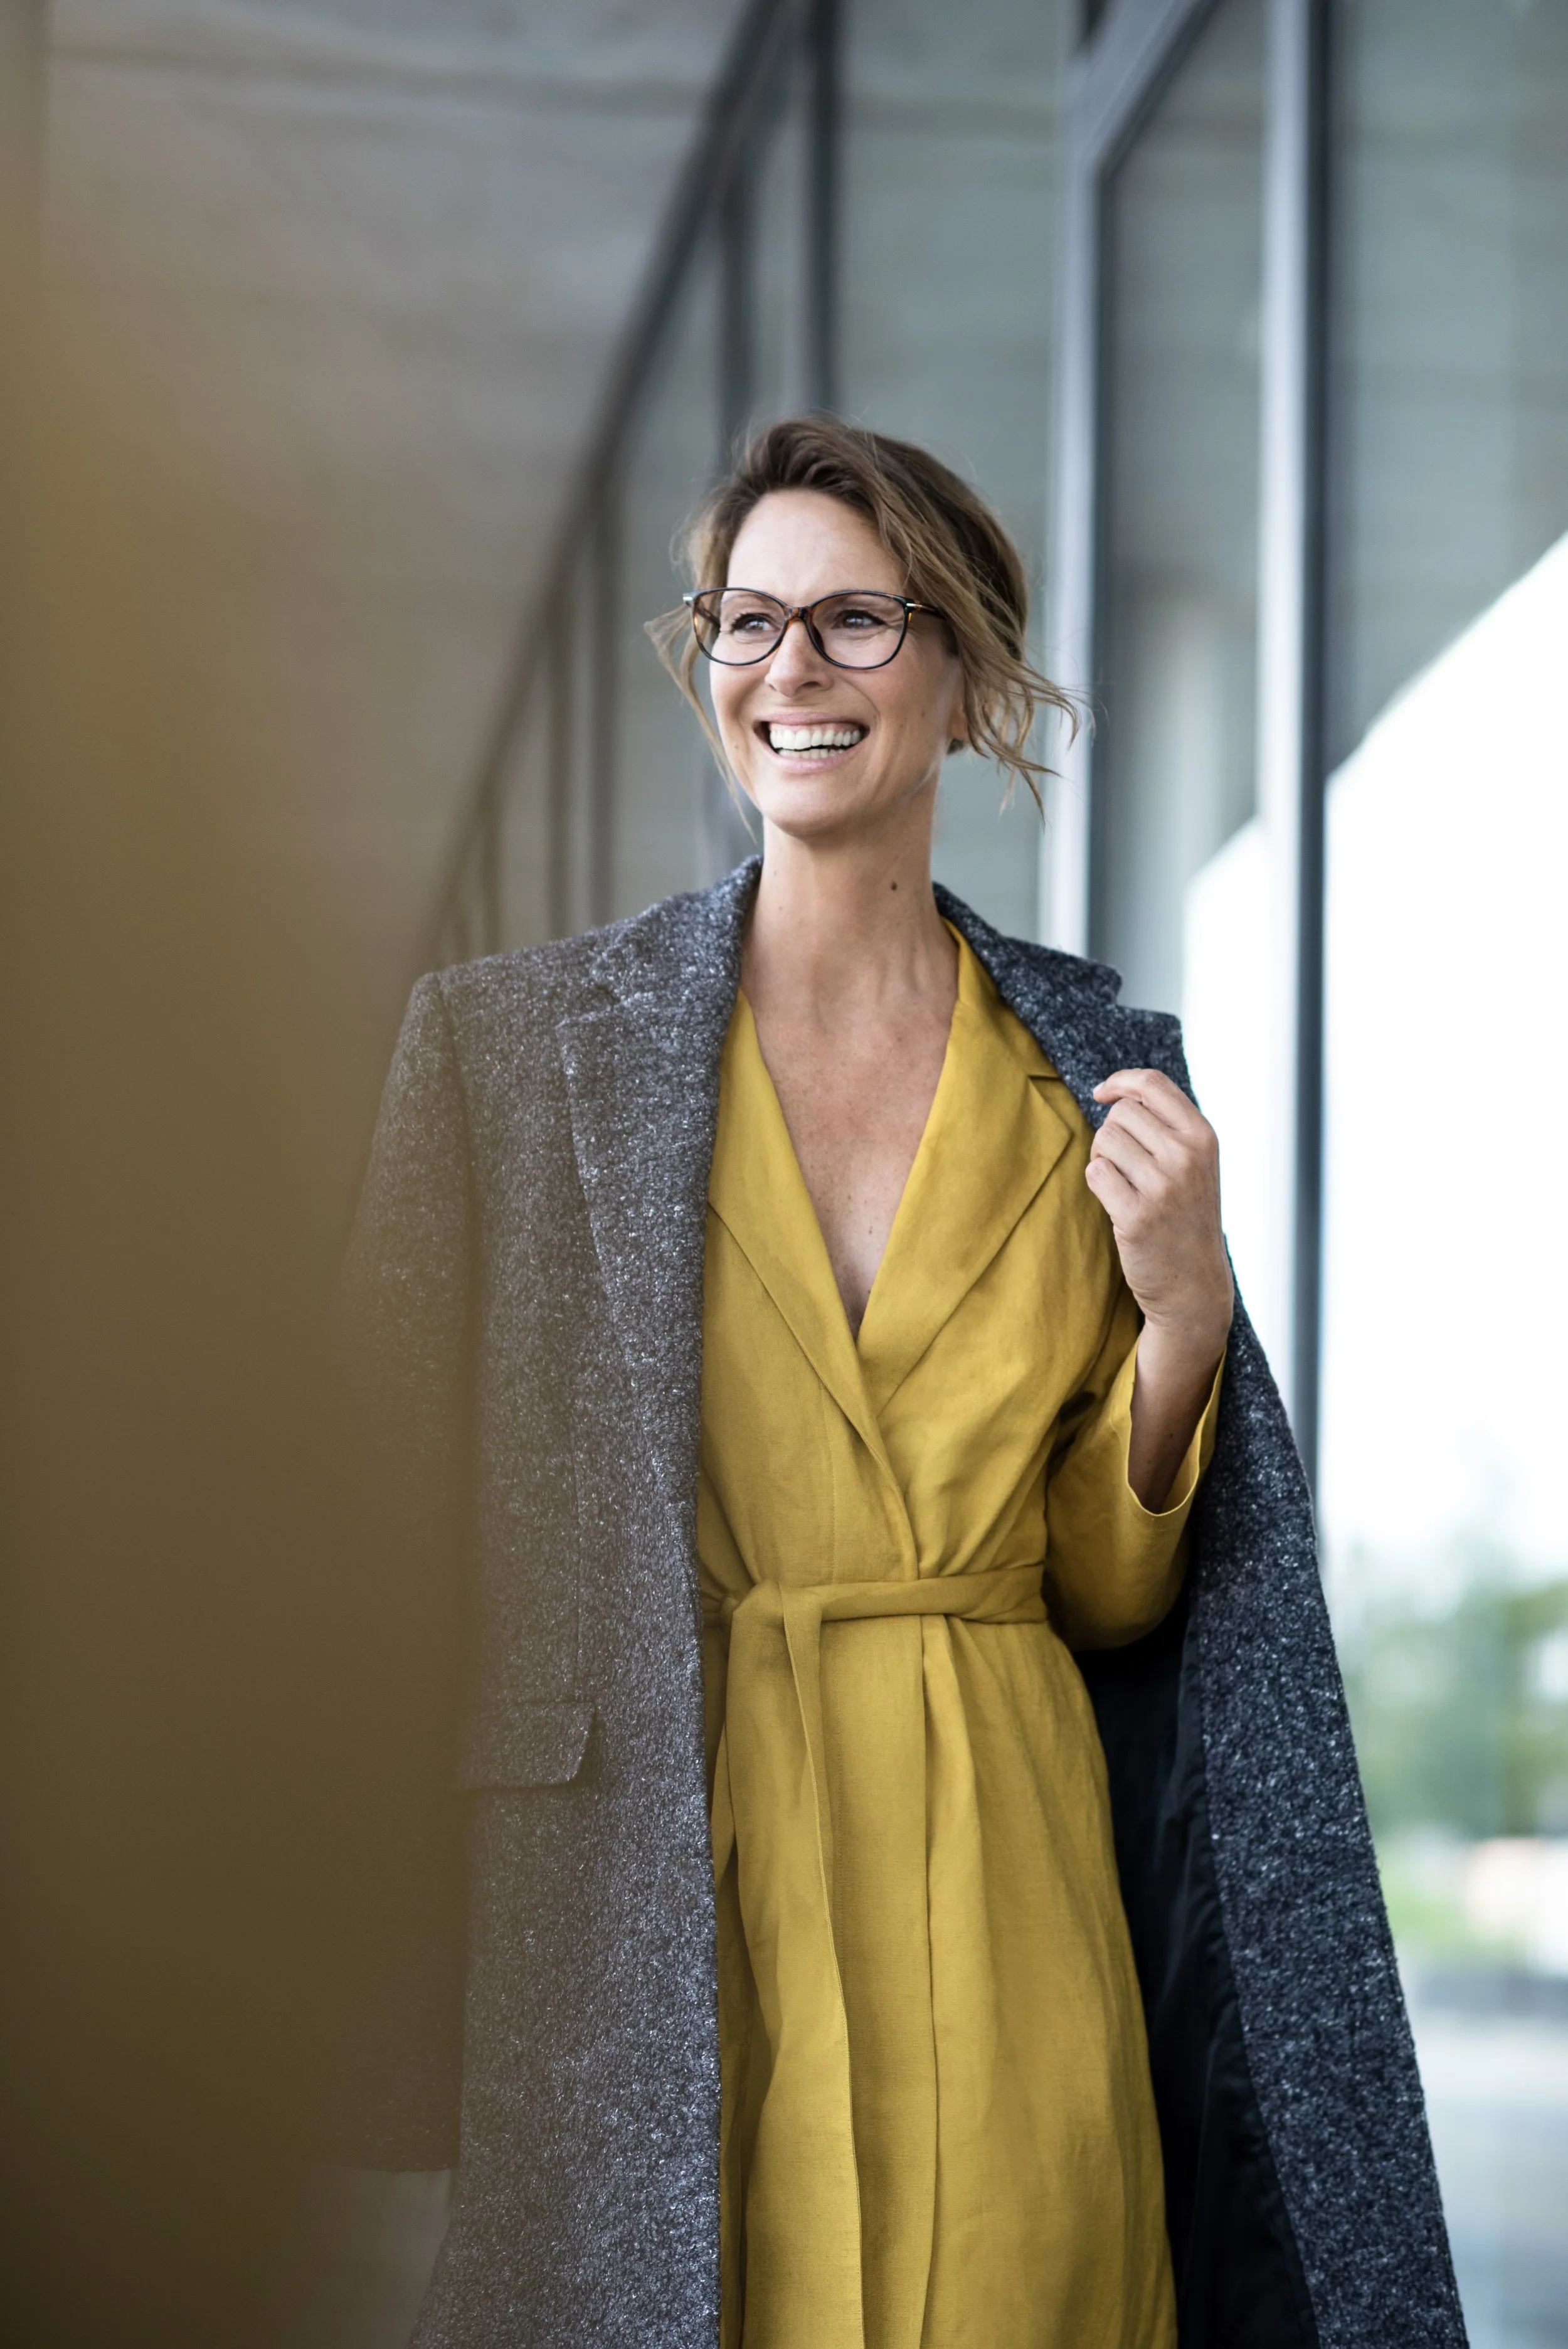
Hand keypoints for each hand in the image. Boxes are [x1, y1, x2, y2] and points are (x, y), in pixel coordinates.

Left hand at [1085, 1068, 1233, 1508]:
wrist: (1194, 1287)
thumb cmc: (1187, 1219)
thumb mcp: (1195, 1165)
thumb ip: (1167, 1127)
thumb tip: (1116, 1095)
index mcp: (1204, 1137)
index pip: (1153, 1084)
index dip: (1120, 1082)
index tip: (1102, 1093)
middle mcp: (1187, 1157)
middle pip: (1121, 1114)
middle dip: (1112, 1134)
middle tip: (1126, 1166)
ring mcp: (1163, 1187)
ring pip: (1104, 1141)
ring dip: (1102, 1159)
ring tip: (1123, 1185)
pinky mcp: (1136, 1215)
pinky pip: (1095, 1174)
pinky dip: (1098, 1184)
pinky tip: (1117, 1203)